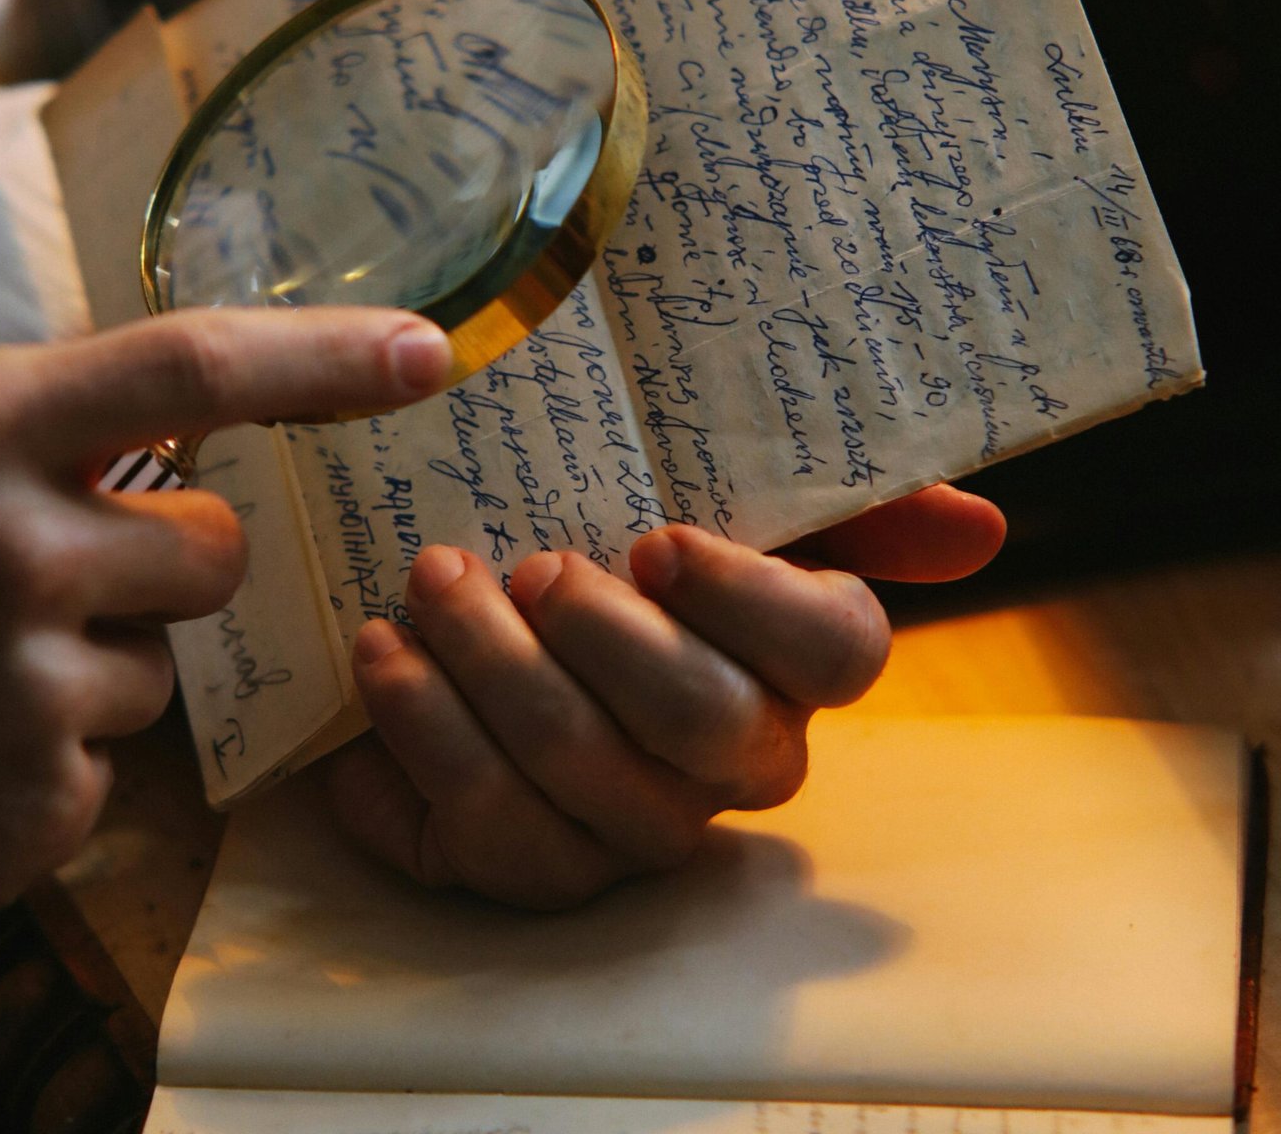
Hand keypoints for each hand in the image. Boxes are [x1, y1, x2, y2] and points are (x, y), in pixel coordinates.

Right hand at [0, 307, 449, 961]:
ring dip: (98, 669)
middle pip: (220, 546)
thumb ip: (44, 433)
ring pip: (166, 665)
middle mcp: (14, 548)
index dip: (329, 356)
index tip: (432, 349)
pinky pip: (114, 764)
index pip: (197, 367)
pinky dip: (54, 759)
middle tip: (54, 581)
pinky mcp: (37, 804)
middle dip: (176, 562)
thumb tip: (194, 428)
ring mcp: (28, 685)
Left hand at [325, 486, 1004, 908]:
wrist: (480, 598)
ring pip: (577, 786)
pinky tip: (377, 675)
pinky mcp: (524, 864)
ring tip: (419, 595)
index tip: (653, 535)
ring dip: (487, 683)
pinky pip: (481, 841)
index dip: (746, 599)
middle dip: (598, 643)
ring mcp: (625, 827)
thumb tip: (980, 526)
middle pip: (698, 726)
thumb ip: (842, 503)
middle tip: (521, 566)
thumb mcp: (713, 493)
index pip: (834, 652)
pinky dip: (416, 751)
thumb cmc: (605, 543)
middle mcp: (726, 764)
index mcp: (787, 664)